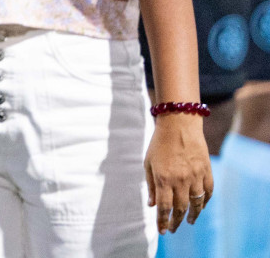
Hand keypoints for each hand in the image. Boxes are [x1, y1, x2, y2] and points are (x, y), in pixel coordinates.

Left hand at [146, 112, 212, 233]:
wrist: (178, 124)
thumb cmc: (159, 144)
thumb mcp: (148, 163)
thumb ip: (151, 186)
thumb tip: (152, 205)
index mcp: (164, 179)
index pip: (164, 207)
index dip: (163, 221)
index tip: (162, 231)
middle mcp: (181, 180)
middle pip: (181, 208)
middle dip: (176, 222)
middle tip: (173, 228)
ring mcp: (195, 176)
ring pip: (196, 203)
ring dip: (193, 215)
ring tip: (189, 222)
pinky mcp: (206, 171)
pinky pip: (208, 192)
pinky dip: (205, 202)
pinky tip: (200, 207)